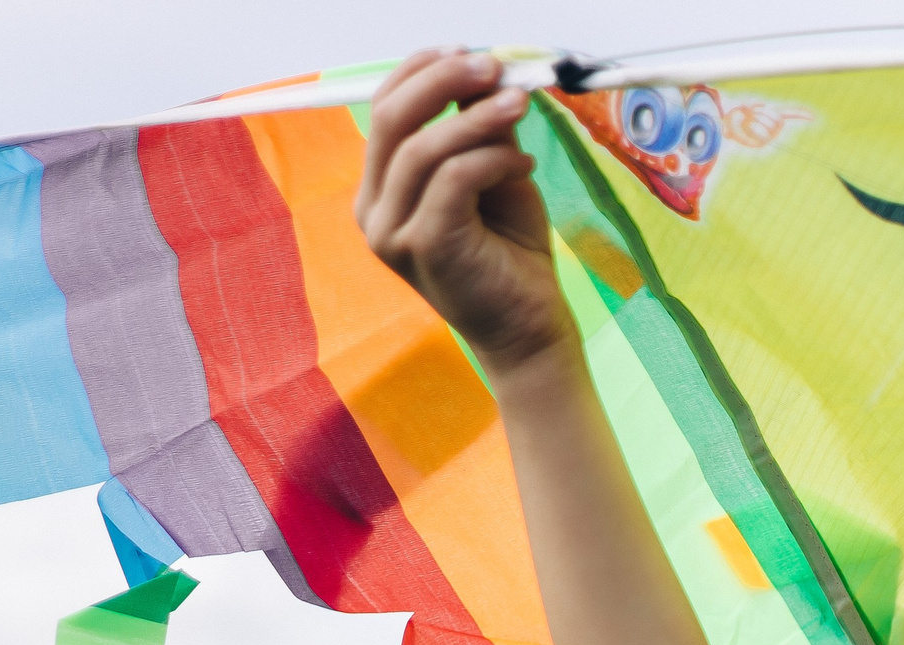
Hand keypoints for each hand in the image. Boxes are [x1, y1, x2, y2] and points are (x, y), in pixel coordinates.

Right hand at [356, 50, 574, 379]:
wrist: (529, 330)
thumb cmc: (511, 256)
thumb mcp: (495, 176)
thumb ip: (480, 129)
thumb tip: (483, 72)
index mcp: (381, 191)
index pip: (384, 112)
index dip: (421, 73)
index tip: (468, 54)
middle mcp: (375, 212)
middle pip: (391, 120)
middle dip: (443, 81)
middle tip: (492, 67)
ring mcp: (393, 234)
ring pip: (423, 149)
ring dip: (477, 118)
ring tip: (519, 107)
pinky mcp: (426, 248)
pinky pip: (454, 179)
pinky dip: (492, 159)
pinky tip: (524, 164)